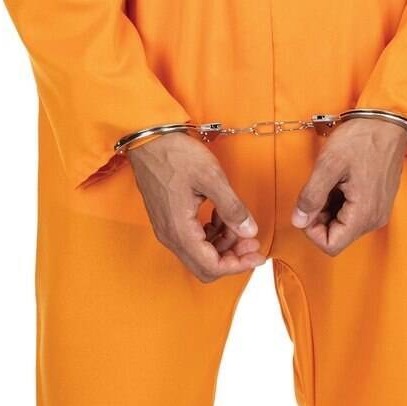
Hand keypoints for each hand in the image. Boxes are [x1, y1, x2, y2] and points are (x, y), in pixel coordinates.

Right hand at [128, 133, 266, 281]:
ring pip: (200, 252)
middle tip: (252, 240)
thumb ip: (232, 208)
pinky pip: (193, 239)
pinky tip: (222, 215)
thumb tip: (249, 232)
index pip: (211, 267)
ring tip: (239, 222)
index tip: (258, 254)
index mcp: (180, 230)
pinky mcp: (169, 220)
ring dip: (224, 244)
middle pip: (205, 265)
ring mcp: (167, 228)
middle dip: (232, 257)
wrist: (148, 138)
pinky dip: (212, 233)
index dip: (238, 265)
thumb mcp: (211, 177)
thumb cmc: (175, 154)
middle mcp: (170, 236)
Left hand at [290, 116, 406, 255]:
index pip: (331, 245)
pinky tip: (340, 180)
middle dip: (320, 217)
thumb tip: (298, 221)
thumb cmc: (361, 138)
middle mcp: (374, 219)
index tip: (308, 206)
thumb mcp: (329, 165)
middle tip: (317, 188)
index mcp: (363, 214)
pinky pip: (354, 213)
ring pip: (344, 225)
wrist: (388, 121)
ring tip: (330, 181)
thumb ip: (311, 197)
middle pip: (337, 236)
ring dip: (330, 208)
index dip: (312, 231)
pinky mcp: (379, 202)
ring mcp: (379, 211)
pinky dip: (341, 202)